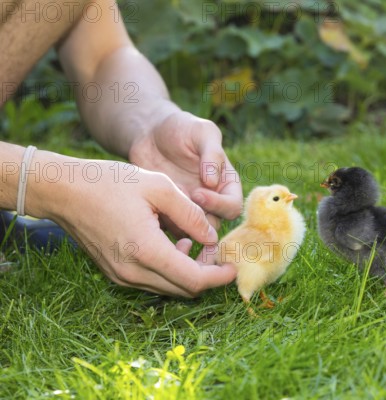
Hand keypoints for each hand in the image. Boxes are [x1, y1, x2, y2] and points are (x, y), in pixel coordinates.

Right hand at [32, 154, 236, 296]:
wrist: (63, 190)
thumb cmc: (110, 182)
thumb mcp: (159, 187)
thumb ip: (190, 214)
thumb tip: (212, 236)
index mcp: (146, 251)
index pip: (194, 280)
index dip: (219, 277)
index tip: (233, 267)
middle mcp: (133, 272)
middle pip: (184, 289)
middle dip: (207, 274)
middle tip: (215, 249)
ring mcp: (122, 276)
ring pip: (169, 287)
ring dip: (189, 271)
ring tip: (194, 241)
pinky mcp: (115, 273)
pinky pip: (152, 281)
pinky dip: (170, 269)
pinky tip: (174, 244)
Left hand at [128, 111, 242, 230]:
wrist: (150, 134)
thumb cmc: (182, 128)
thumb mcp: (202, 131)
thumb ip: (212, 153)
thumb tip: (212, 181)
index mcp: (226, 184)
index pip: (233, 207)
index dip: (219, 205)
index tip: (198, 192)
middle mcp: (211, 201)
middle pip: (215, 226)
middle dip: (200, 223)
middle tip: (180, 208)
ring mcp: (189, 209)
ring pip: (192, 232)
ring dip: (181, 227)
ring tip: (164, 210)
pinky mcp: (168, 212)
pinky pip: (170, 229)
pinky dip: (163, 226)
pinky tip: (150, 213)